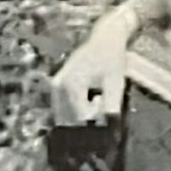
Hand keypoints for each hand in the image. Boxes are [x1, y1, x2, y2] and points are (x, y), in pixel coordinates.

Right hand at [50, 7, 138, 124]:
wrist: (104, 38)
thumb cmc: (112, 59)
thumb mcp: (115, 83)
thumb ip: (110, 108)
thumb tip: (109, 132)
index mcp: (72, 85)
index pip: (81, 119)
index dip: (96, 123)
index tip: (107, 112)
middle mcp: (58, 87)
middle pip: (70, 120)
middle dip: (87, 123)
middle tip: (102, 109)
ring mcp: (55, 87)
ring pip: (64, 117)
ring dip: (80, 119)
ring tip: (97, 103)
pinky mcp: (56, 88)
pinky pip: (63, 110)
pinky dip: (75, 114)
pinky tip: (90, 102)